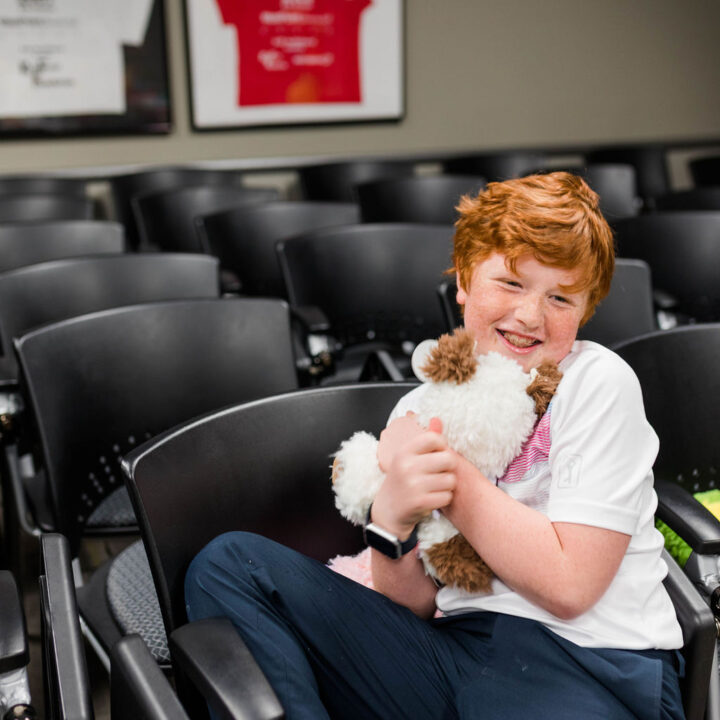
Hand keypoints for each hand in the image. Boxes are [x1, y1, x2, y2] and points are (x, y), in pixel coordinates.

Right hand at [372, 417, 455, 538]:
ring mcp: (413, 485)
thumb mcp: (407, 459)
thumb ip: (425, 441)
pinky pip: (447, 496)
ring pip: (450, 480)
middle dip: (448, 468)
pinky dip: (444, 499)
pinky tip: (433, 498)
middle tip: (439, 473)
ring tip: (435, 487)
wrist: (388, 511)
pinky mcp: (420, 503)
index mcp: (404, 452)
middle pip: (448, 459)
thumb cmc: (401, 481)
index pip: (434, 439)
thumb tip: (438, 419)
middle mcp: (407, 467)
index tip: (437, 455)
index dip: (442, 446)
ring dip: (447, 485)